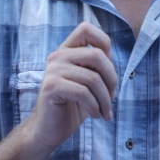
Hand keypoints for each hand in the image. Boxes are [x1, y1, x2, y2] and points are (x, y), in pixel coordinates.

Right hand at [29, 22, 116, 150]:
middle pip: (97, 55)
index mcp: (66, 51)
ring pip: (93, 78)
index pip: (86, 29)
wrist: (48, 130)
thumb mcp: (88, 82)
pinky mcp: (51, 87)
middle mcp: (58, 56)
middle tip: (110, 98)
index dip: (104, 43)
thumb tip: (110, 55)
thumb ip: (97, 66)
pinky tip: (95, 115)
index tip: (106, 69)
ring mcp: (53, 70)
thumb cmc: (72, 106)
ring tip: (104, 111)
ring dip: (105, 99)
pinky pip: (83, 93)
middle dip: (111, 79)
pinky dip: (95, 106)